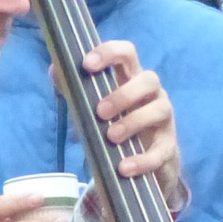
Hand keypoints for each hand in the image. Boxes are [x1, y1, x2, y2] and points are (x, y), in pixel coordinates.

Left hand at [83, 39, 180, 202]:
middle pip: (149, 80)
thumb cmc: (117, 126)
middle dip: (124, 94)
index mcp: (132, 80)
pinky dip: (142, 160)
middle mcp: (153, 95)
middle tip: (99, 111)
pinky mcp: (168, 149)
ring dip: (133, 122)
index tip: (87, 64)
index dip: (109, 53)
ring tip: (111, 137)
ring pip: (160, 110)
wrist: (144, 165)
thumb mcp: (94, 109)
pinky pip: (160, 152)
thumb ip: (75, 90)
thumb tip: (55, 69)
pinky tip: (124, 168)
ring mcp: (164, 121)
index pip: (127, 53)